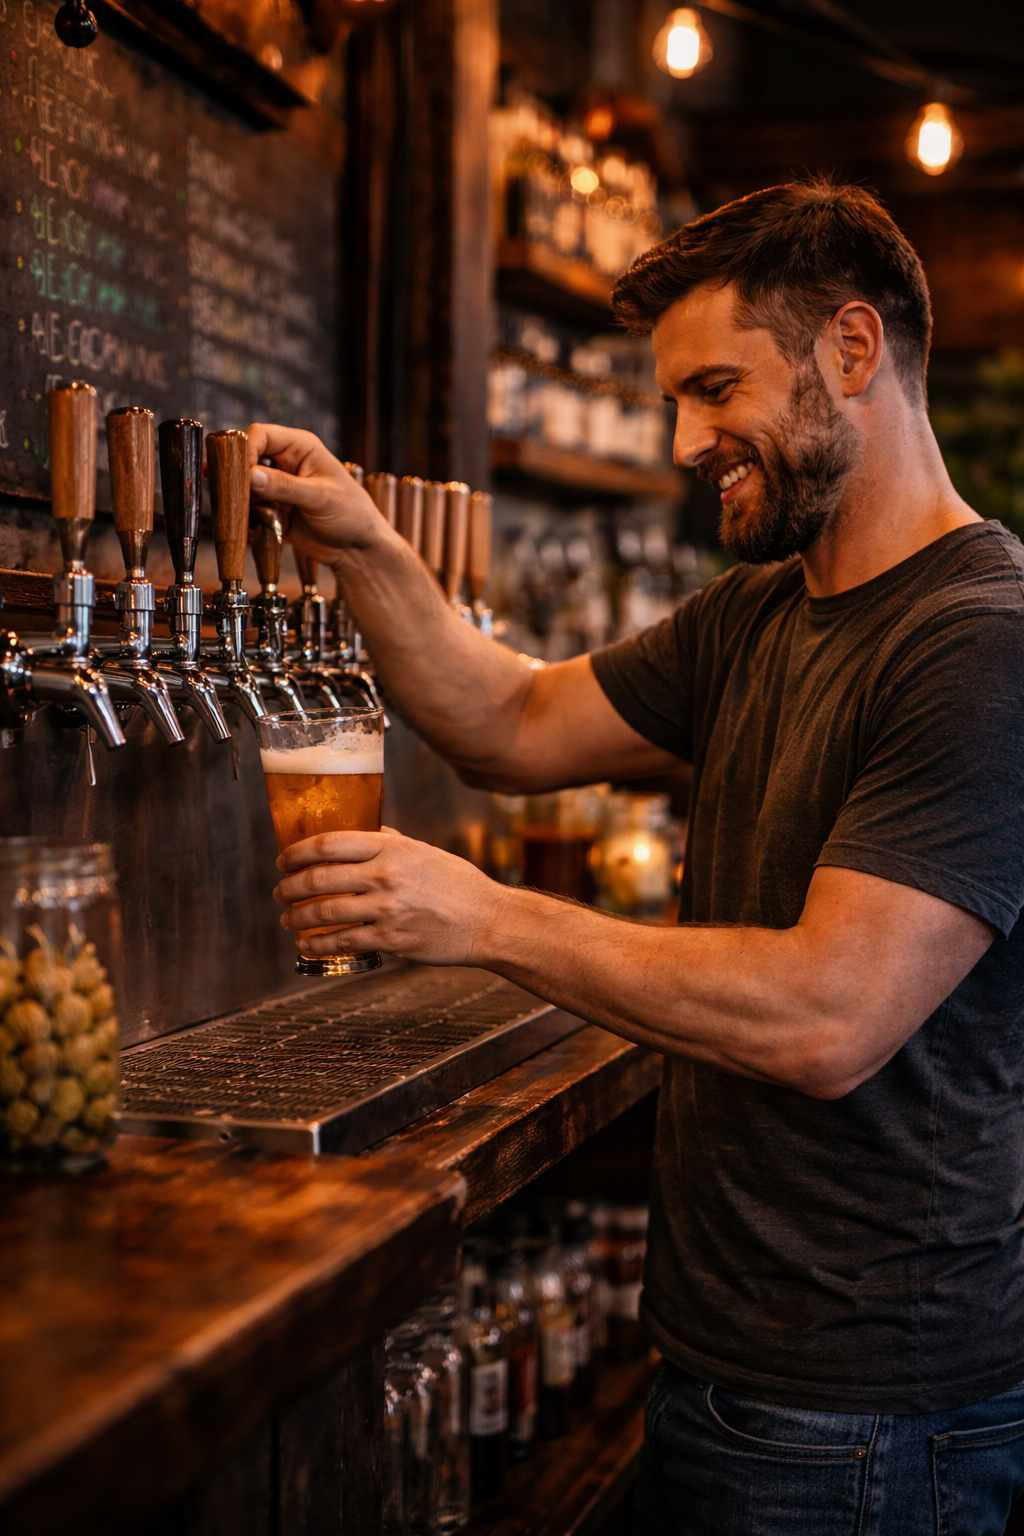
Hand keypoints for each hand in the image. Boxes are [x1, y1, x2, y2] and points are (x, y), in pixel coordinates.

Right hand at [244, 424, 387, 566]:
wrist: (358, 548)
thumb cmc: (351, 513)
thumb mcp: (321, 498)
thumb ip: (285, 486)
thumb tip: (250, 476)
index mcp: (300, 448)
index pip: (262, 435)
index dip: (246, 449)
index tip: (241, 473)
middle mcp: (285, 463)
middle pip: (247, 458)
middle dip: (237, 475)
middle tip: (230, 492)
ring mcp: (277, 487)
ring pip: (244, 486)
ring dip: (241, 500)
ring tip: (243, 515)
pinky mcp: (273, 510)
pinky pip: (250, 510)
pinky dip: (247, 519)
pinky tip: (253, 530)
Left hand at [272, 826, 506, 965]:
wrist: (488, 921)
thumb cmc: (459, 885)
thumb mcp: (425, 852)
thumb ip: (393, 842)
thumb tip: (369, 830)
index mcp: (392, 848)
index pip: (330, 843)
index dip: (297, 852)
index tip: (283, 860)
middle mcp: (386, 875)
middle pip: (319, 878)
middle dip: (289, 887)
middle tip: (280, 891)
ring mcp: (387, 909)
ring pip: (325, 912)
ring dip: (297, 917)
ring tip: (288, 919)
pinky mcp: (392, 939)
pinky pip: (343, 941)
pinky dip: (318, 944)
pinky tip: (307, 944)